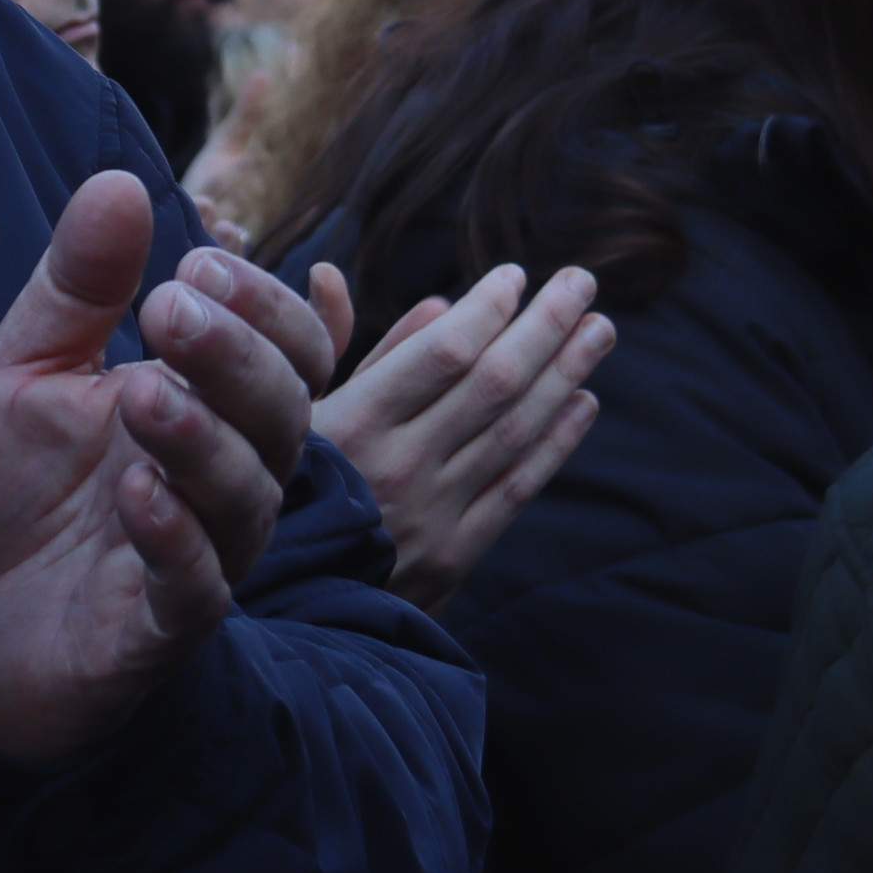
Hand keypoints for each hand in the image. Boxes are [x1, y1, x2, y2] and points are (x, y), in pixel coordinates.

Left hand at [0, 174, 334, 770]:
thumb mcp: (22, 370)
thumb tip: (122, 181)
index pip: (283, 346)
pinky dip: (172, 538)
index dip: (259, 305)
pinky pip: (193, 587)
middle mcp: (218, 478)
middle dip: (236, 356)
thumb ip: (76, 290)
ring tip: (145, 392)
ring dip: (203, 438)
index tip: (193, 262)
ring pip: (247, 496)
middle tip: (171, 311)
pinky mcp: (155, 631)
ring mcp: (195, 556)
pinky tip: (136, 495)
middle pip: (283, 412)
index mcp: (202, 404)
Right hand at [309, 263, 611, 609]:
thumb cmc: (275, 483)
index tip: (516, 275)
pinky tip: (583, 402)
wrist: (275, 597)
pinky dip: (556, 442)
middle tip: (582, 283)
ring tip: (598, 331)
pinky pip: (517, 488)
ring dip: (565, 375)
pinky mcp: (454, 556)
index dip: (487, 310)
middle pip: (494, 385)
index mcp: (353, 422)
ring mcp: (432, 513)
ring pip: (515, 432)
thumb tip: (432, 301)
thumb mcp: (291, 410)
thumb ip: (354, 348)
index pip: (444, 354)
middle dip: (545, 327)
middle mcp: (398, 465)